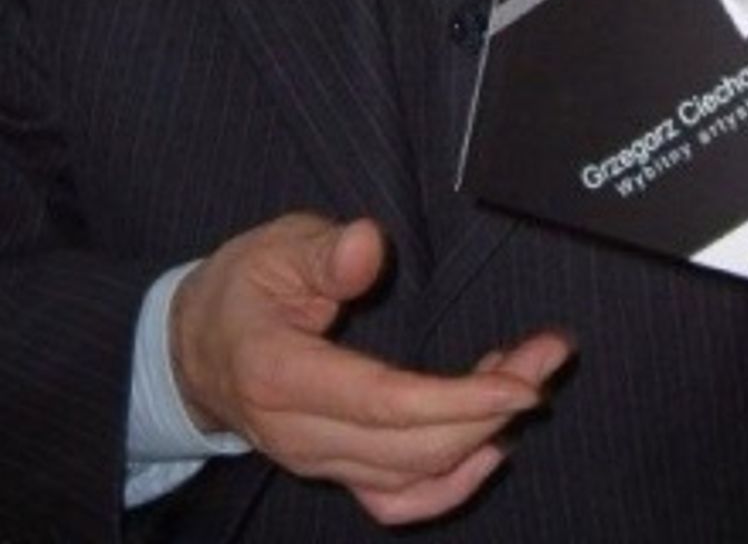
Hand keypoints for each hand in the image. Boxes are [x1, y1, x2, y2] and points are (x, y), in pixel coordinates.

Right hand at [171, 212, 573, 525]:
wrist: (196, 347)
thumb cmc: (242, 287)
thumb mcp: (275, 248)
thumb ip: (324, 252)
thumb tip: (368, 246)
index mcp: (282, 375)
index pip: (384, 404)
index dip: (458, 398)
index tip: (520, 379)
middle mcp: (301, 434)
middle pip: (412, 446)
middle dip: (491, 405)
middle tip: (550, 355)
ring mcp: (318, 461)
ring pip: (413, 474)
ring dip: (483, 433)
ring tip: (529, 376)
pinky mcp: (334, 470)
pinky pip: (396, 500)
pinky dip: (450, 483)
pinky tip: (491, 446)